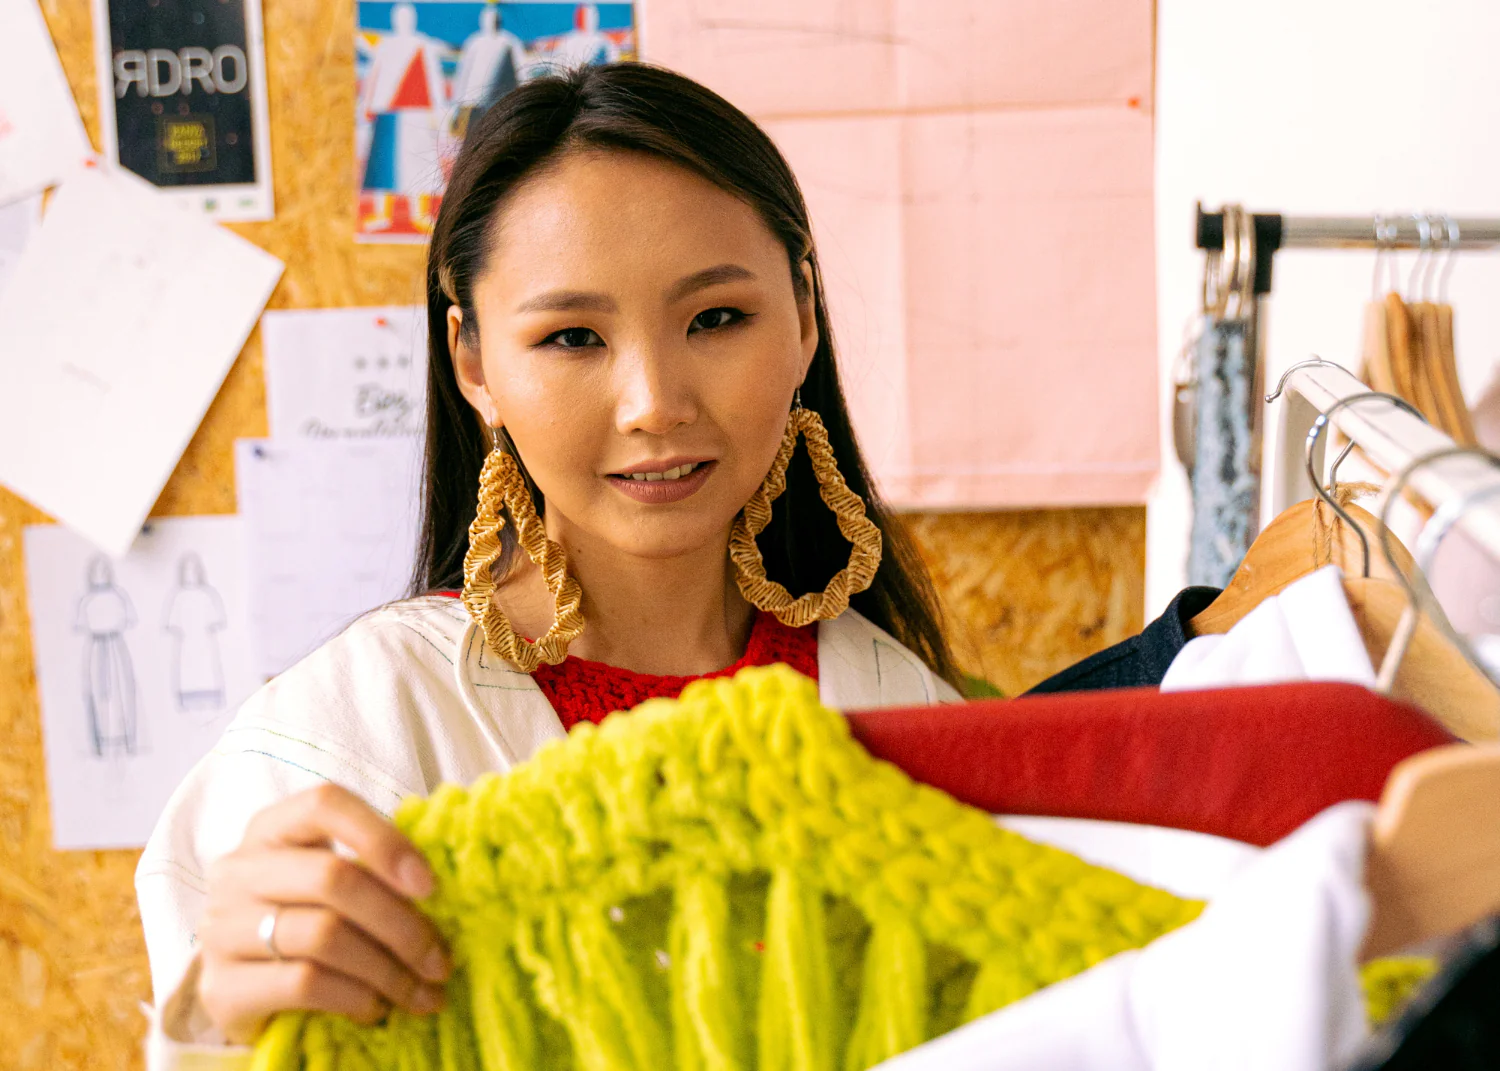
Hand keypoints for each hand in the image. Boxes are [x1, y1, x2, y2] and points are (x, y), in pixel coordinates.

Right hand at [195, 783, 450, 1043]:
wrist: (245, 992)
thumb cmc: (304, 922)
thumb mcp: (332, 885)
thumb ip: (372, 870)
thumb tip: (438, 885)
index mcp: (271, 830)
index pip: (325, 804)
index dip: (383, 838)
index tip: (429, 885)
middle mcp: (237, 872)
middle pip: (332, 878)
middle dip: (400, 923)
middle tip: (439, 960)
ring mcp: (220, 929)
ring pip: (323, 935)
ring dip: (387, 969)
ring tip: (420, 991)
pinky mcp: (220, 987)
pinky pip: (305, 984)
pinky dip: (355, 997)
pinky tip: (376, 1008)